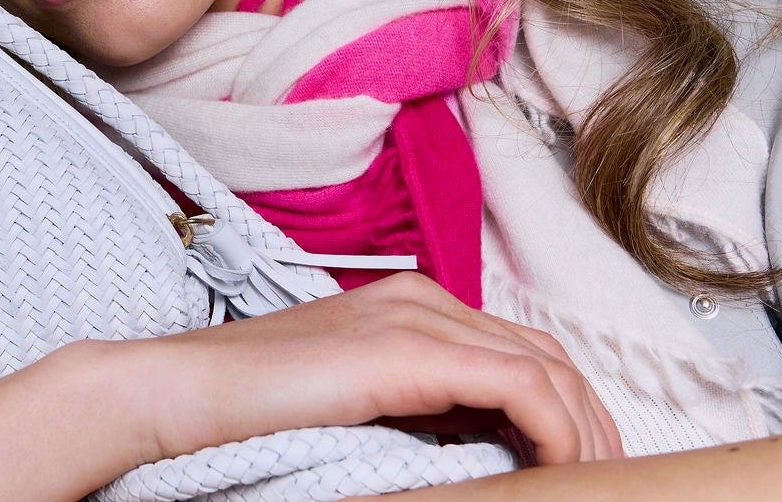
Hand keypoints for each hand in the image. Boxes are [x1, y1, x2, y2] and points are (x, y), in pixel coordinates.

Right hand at [127, 271, 623, 466]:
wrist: (174, 396)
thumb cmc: (246, 415)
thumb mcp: (355, 413)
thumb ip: (417, 418)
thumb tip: (482, 456)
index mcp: (408, 307)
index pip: (522, 350)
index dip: (569, 409)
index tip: (582, 468)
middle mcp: (420, 298)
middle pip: (548, 353)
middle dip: (593, 422)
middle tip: (606, 481)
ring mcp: (414, 316)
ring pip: (546, 367)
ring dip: (584, 432)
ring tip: (589, 483)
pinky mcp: (405, 350)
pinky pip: (519, 385)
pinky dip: (555, 430)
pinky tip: (558, 469)